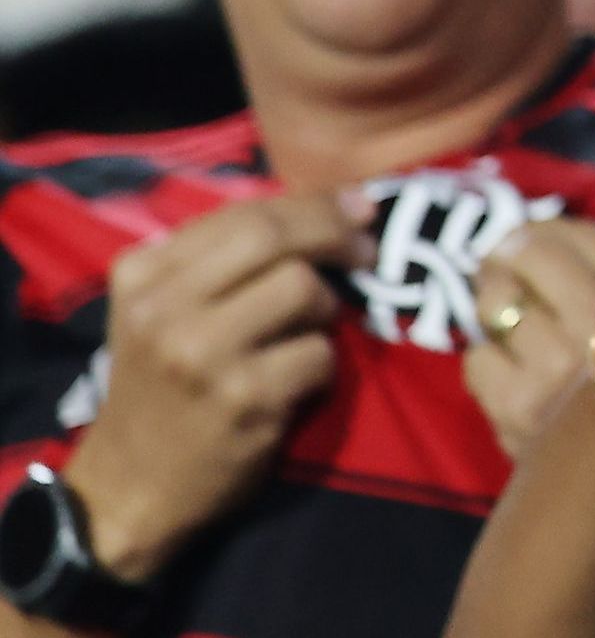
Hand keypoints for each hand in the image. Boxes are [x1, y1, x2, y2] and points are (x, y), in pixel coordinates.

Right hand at [58, 189, 352, 581]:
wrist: (129, 490)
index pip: (242, 212)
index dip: (313, 203)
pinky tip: (296, 386)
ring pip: (303, 289)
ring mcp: (201, 353)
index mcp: (142, 275)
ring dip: (324, 311)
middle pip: (273, 236)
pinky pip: (320, 353)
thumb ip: (223, 260)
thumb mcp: (162, 314)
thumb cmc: (160, 391)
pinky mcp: (243, 398)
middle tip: (366, 250)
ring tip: (302, 338)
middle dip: (335, 233)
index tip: (358, 206)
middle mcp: (163, 308)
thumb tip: (335, 206)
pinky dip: (323, 367)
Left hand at [460, 218, 594, 459]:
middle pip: (528, 253)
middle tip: (503, 267)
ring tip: (513, 328)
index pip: (578, 234)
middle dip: (507, 257)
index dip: (547, 230)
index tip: (534, 239)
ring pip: (493, 305)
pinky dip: (489, 366)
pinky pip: (477, 361)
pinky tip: (517, 380)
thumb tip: (545, 237)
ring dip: (495, 312)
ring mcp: (556, 368)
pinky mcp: (517, 410)